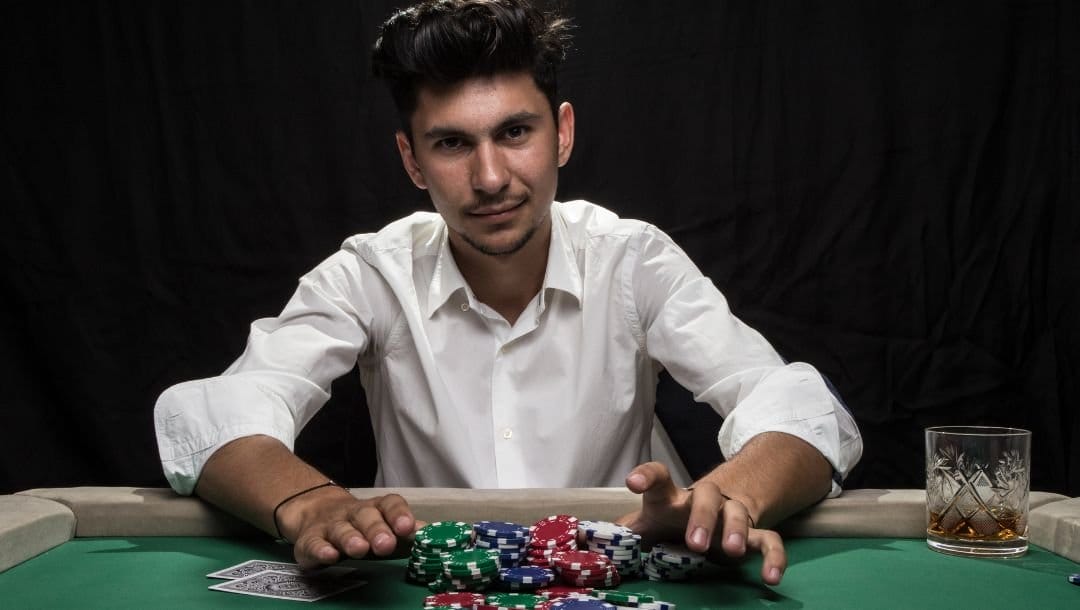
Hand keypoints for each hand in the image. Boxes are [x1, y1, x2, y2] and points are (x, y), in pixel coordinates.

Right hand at [277, 487, 416, 568]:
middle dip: (376, 529)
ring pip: (341, 529)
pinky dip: (321, 550)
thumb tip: (434, 535)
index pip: (389, 504)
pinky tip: (329, 556)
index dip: (399, 514)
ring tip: (360, 549)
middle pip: (365, 516)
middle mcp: (353, 514)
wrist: (316, 514)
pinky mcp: (310, 540)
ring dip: (350, 538)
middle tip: (386, 544)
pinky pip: (314, 543)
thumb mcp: (386, 527)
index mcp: (376, 509)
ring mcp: (330, 526)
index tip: (408, 527)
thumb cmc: (362, 526)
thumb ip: (409, 532)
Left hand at [615, 461, 785, 584]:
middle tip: (695, 543)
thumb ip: (623, 532)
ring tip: (733, 552)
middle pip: (708, 494)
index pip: (659, 478)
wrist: (710, 516)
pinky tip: (772, 577)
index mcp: (671, 498)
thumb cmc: (670, 521)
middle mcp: (703, 500)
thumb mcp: (646, 526)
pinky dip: (774, 557)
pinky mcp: (752, 535)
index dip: (646, 476)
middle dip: (703, 517)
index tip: (633, 482)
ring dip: (737, 531)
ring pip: (739, 512)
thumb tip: (587, 542)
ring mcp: (730, 515)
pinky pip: (770, 539)